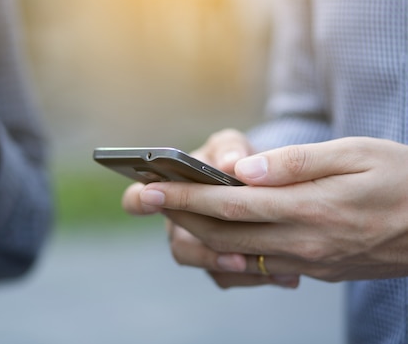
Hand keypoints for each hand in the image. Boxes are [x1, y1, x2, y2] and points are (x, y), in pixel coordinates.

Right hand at [123, 129, 297, 287]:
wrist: (264, 182)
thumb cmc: (236, 159)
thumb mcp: (232, 146)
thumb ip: (230, 149)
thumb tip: (232, 164)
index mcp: (169, 192)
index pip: (138, 199)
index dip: (138, 201)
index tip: (150, 195)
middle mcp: (179, 224)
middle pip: (180, 245)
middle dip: (204, 251)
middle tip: (232, 253)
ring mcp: (199, 246)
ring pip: (207, 266)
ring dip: (229, 267)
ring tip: (256, 263)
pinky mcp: (223, 265)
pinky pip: (232, 278)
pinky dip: (256, 276)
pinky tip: (285, 274)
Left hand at [134, 137, 407, 282]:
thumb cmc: (403, 178)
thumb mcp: (356, 154)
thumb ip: (295, 163)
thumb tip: (242, 171)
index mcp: (309, 208)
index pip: (229, 203)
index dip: (185, 195)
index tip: (149, 187)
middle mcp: (303, 242)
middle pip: (222, 233)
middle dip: (176, 215)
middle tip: (141, 199)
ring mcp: (309, 262)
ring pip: (235, 252)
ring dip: (197, 232)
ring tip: (170, 211)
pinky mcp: (316, 270)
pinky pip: (260, 264)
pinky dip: (229, 249)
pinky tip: (215, 233)